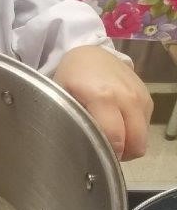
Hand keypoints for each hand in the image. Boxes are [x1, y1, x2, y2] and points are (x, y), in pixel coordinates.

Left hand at [53, 46, 152, 160]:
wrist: (90, 52)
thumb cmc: (72, 76)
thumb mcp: (62, 96)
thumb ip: (71, 119)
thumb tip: (76, 146)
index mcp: (102, 97)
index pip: (114, 138)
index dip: (107, 154)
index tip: (96, 157)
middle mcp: (127, 97)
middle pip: (136, 143)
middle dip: (122, 154)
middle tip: (105, 152)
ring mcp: (140, 97)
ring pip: (143, 138)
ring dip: (129, 144)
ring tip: (111, 138)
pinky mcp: (148, 98)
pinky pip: (146, 126)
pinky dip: (134, 132)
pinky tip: (118, 124)